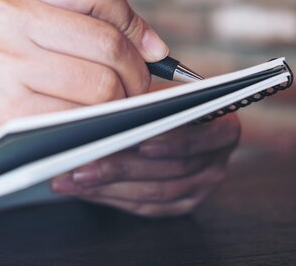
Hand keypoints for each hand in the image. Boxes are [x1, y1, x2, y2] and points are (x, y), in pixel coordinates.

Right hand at [0, 0, 168, 179]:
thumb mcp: (14, 30)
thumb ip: (76, 25)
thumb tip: (154, 46)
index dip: (133, 20)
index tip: (148, 49)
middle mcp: (6, 17)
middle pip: (108, 41)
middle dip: (138, 75)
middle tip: (137, 93)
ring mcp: (5, 62)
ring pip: (103, 84)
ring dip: (122, 106)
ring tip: (114, 114)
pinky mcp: (8, 108)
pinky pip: (82, 118)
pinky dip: (99, 129)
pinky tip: (91, 132)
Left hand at [51, 114, 240, 216]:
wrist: (176, 117)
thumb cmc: (165, 98)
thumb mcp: (161, 88)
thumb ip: (147, 96)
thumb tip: (110, 106)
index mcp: (222, 127)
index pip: (198, 139)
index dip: (169, 143)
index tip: (139, 143)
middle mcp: (216, 162)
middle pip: (169, 170)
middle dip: (121, 167)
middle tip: (82, 162)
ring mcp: (200, 188)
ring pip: (153, 193)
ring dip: (109, 186)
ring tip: (73, 177)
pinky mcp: (180, 206)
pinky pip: (145, 208)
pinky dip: (110, 198)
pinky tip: (84, 189)